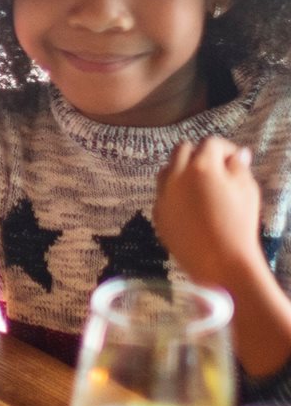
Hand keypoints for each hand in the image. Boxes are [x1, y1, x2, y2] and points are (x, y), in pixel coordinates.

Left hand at [155, 137, 265, 288]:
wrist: (219, 262)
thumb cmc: (239, 225)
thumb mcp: (247, 191)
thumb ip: (239, 168)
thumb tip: (237, 154)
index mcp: (201, 167)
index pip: (210, 143)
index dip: (226, 149)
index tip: (235, 160)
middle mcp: (176, 176)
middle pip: (182, 150)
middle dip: (200, 154)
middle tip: (216, 169)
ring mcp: (162, 195)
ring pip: (167, 170)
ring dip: (182, 171)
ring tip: (201, 186)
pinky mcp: (157, 212)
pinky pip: (162, 193)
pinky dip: (174, 192)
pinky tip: (191, 206)